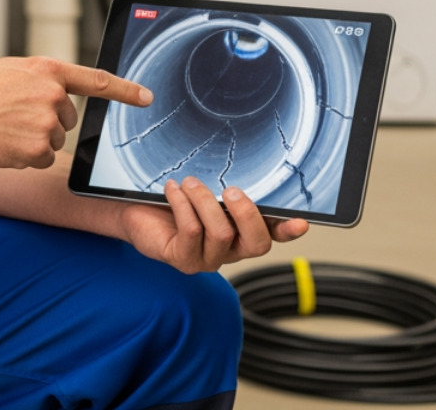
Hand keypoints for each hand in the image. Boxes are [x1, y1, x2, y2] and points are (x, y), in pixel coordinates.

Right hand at [0, 57, 150, 169]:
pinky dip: (25, 156)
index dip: (126, 90)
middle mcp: (53, 95)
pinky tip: (4, 143)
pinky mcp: (36, 149)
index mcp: (48, 70)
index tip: (146, 97)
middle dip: (48, 121)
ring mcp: (46, 123)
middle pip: (68, 120)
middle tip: (14, 115)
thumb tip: (60, 94)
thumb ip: (42, 79)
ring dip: (33, 139)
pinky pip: (41, 158)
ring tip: (4, 126)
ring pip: (54, 140)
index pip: (97, 81)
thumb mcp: (13, 70)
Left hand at [119, 176, 308, 273]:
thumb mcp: (203, 192)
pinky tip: (173, 189)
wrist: (135, 212)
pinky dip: (183, 204)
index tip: (301, 222)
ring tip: (189, 182)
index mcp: (240, 233)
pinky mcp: (182, 260)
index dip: (287, 231)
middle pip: (256, 244)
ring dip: (204, 201)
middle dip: (246, 213)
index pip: (272, 235)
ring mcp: (206, 259)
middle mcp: (229, 251)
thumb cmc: (172, 201)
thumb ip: (225, 192)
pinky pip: (191, 231)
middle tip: (229, 189)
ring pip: (221, 233)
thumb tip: (242, 175)